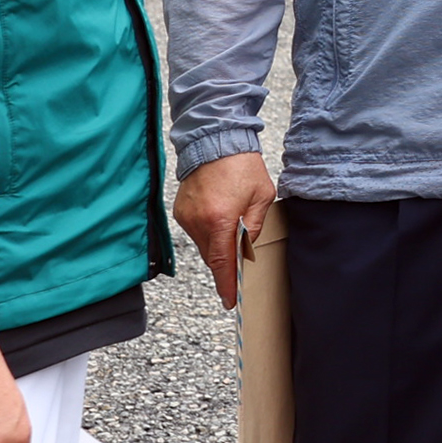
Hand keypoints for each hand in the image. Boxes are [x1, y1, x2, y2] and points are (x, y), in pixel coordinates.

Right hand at [175, 150, 278, 308]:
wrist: (215, 141)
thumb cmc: (243, 167)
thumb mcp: (261, 197)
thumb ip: (254, 226)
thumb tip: (247, 249)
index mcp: (220, 220)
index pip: (221, 262)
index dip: (226, 284)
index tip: (230, 301)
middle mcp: (198, 222)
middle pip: (211, 256)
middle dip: (225, 265)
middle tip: (239, 270)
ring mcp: (186, 217)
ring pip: (203, 245)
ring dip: (218, 246)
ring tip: (233, 231)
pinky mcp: (180, 212)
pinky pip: (196, 232)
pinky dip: (208, 233)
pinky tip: (220, 220)